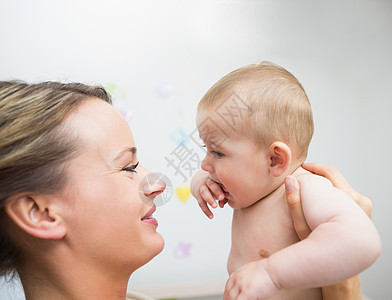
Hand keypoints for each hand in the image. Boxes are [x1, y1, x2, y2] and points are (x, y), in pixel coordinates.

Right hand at [190, 170, 226, 218]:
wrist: (201, 184)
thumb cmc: (216, 186)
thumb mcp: (221, 188)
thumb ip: (224, 194)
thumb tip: (222, 205)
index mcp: (215, 178)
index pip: (219, 180)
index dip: (223, 185)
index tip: (227, 191)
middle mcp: (207, 182)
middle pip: (211, 185)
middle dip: (217, 191)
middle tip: (222, 198)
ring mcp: (201, 188)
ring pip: (204, 193)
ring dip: (210, 199)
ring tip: (215, 207)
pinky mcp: (198, 196)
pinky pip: (201, 203)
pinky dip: (206, 210)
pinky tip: (211, 217)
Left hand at [224, 259, 279, 299]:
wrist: (275, 269)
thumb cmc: (271, 270)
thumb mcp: (255, 271)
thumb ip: (249, 277)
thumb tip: (250, 286)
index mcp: (240, 272)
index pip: (229, 284)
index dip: (227, 292)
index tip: (227, 296)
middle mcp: (239, 277)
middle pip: (228, 291)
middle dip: (227, 298)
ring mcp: (242, 285)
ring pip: (232, 298)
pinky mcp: (247, 292)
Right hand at [285, 164, 369, 299]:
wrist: (343, 275)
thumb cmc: (323, 254)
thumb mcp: (303, 228)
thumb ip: (295, 204)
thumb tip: (289, 180)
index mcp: (351, 202)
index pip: (332, 173)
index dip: (315, 167)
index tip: (303, 167)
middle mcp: (361, 202)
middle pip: (338, 178)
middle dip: (319, 174)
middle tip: (304, 176)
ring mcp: (365, 207)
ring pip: (343, 186)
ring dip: (327, 184)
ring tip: (311, 187)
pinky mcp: (364, 212)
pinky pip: (347, 195)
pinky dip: (334, 193)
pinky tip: (322, 199)